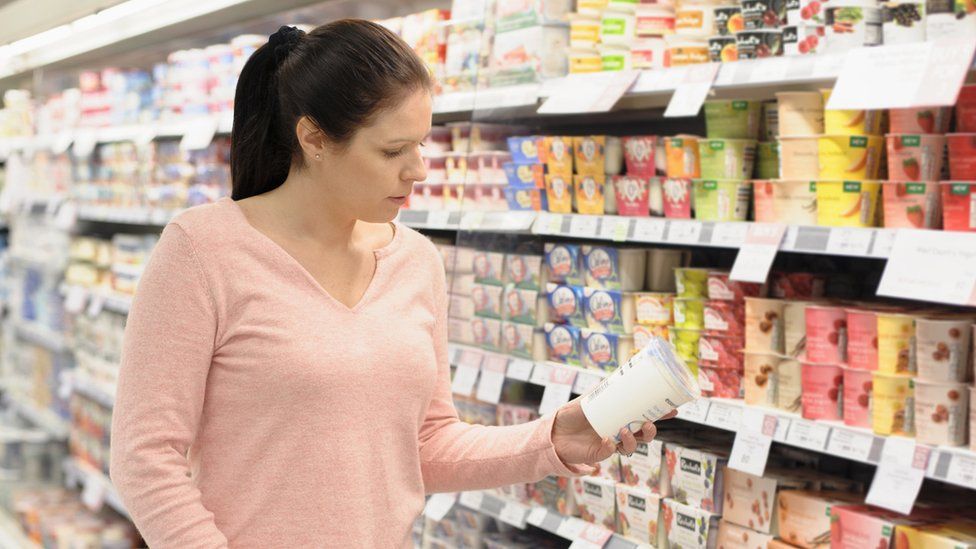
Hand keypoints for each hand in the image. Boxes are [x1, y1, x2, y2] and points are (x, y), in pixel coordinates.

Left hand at [551, 399, 675, 465]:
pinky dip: (611, 447)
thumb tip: (621, 371)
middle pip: (643, 436)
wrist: (553, 431)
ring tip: (625, 430)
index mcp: (621, 419)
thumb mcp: (590, 397)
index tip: (673, 410)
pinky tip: (607, 440)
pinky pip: (611, 452)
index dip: (660, 416)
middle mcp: (619, 433)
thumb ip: (603, 387)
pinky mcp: (599, 454)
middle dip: (651, 431)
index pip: (645, 418)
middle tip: (650, 424)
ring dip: (633, 440)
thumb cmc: (572, 415)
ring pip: (631, 446)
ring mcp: (611, 444)